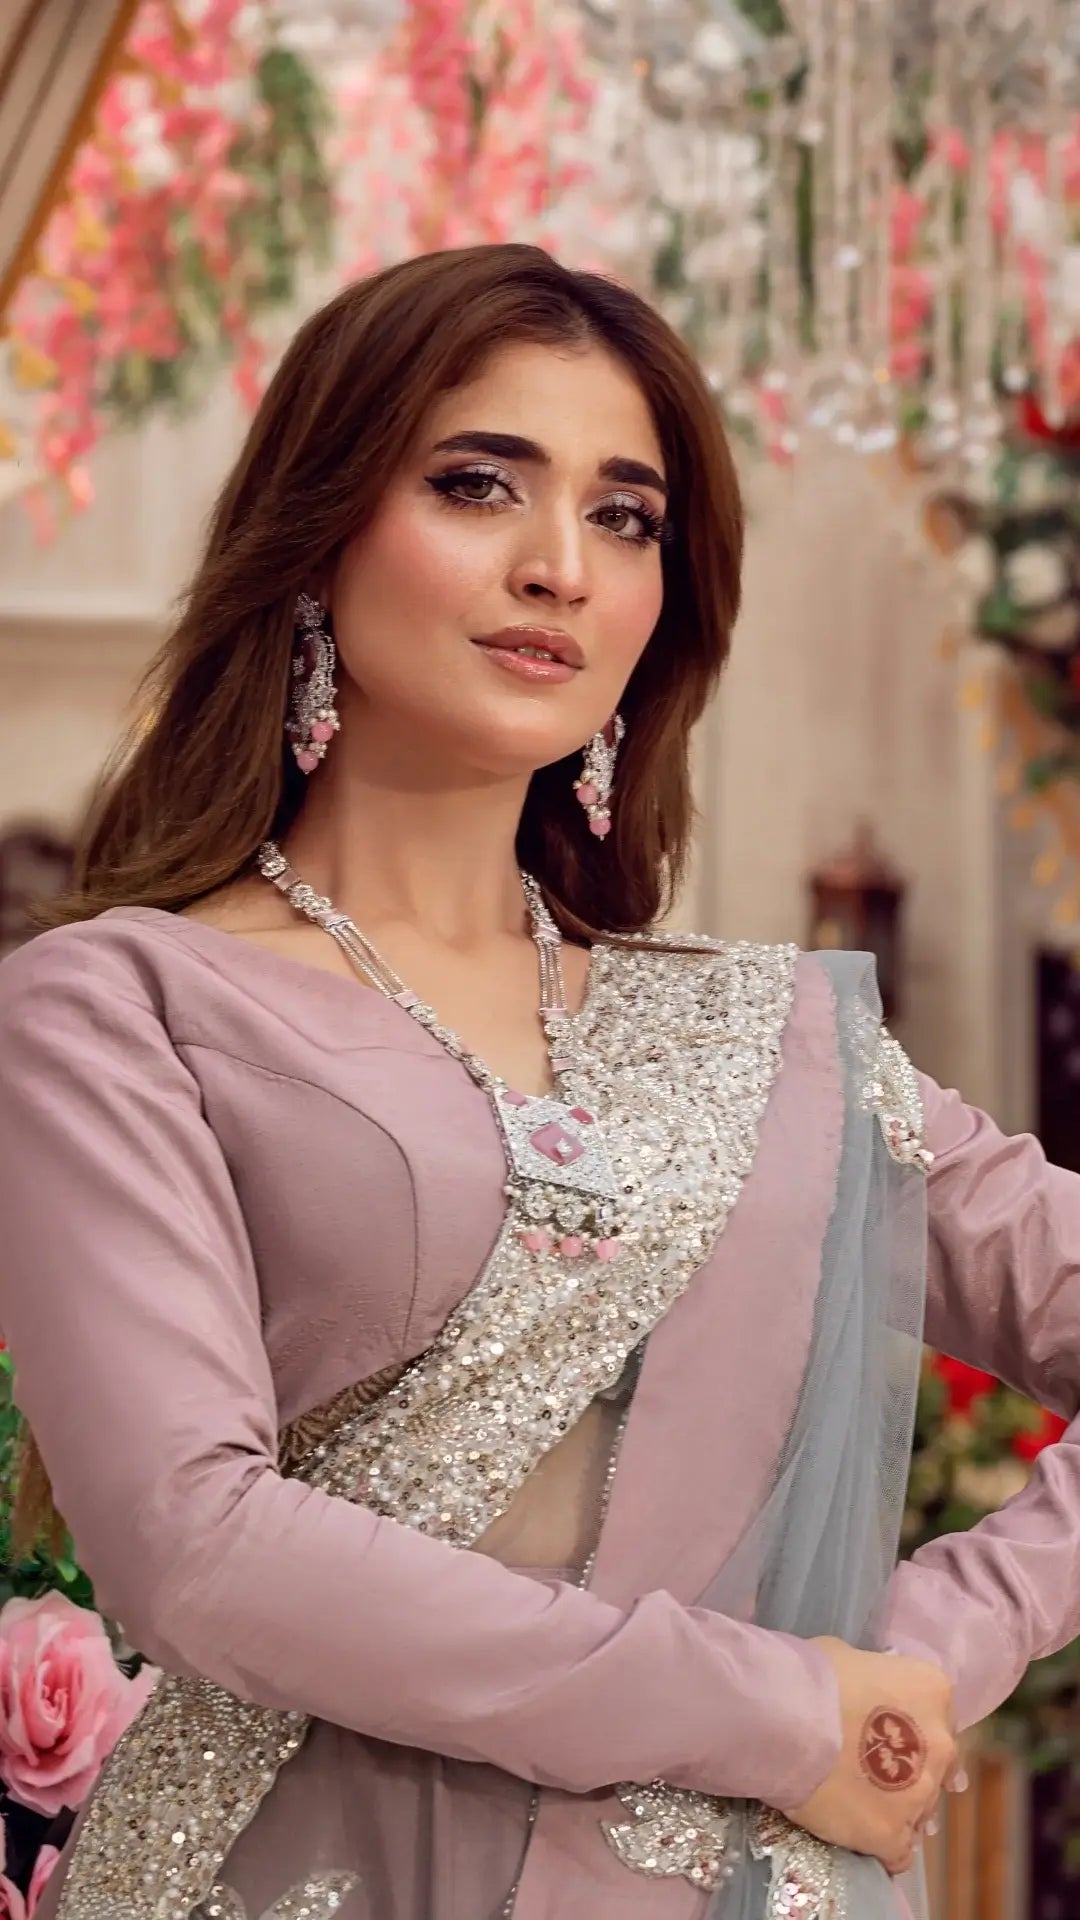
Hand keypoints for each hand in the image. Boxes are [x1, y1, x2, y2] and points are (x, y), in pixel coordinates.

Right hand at [778, 1636, 956, 1876]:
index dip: (910, 1727)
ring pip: (920, 1811)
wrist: (783, 1720)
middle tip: (873, 1770)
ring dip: (897, 1807)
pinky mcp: (894, 1834)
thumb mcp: (851, 1660)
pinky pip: (899, 1853)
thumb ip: (873, 1682)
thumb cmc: (811, 1677)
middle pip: (937, 1765)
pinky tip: (859, 1838)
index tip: (886, 1733)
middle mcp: (940, 1744)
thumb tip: (867, 1696)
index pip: (936, 1716)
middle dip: (911, 1770)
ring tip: (860, 1806)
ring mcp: (921, 1794)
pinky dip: (882, 1848)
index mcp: (933, 1692)